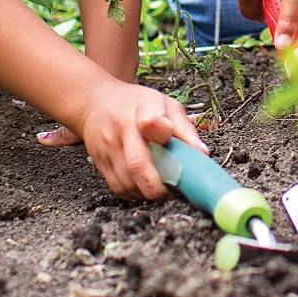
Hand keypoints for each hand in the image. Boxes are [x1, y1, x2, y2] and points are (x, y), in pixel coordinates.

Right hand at [70, 80, 206, 199]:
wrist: (95, 102)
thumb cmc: (136, 103)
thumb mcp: (164, 103)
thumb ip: (183, 127)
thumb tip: (202, 153)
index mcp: (142, 109)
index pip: (151, 121)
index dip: (165, 138)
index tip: (181, 152)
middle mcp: (121, 129)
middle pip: (138, 165)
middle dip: (160, 185)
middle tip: (176, 189)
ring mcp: (107, 148)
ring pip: (128, 182)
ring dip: (148, 192)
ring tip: (164, 188)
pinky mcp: (99, 163)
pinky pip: (118, 188)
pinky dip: (136, 194)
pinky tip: (146, 187)